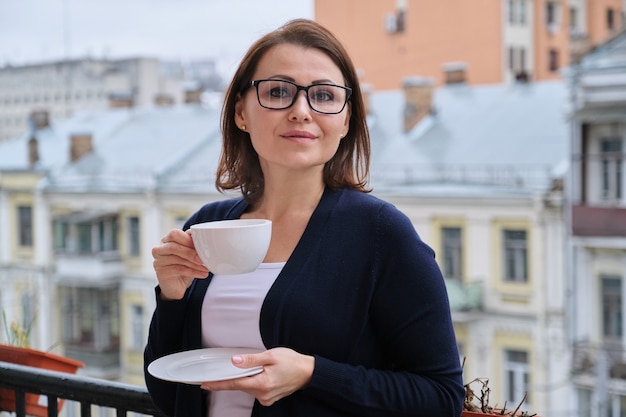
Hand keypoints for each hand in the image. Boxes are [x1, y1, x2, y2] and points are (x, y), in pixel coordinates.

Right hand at [152, 229, 208, 299]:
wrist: (177, 285)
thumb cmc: (184, 265)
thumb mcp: (190, 253)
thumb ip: (193, 244)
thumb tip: (203, 236)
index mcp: (167, 240)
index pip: (174, 234)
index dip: (188, 239)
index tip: (201, 245)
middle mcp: (160, 248)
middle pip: (173, 246)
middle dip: (190, 252)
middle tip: (202, 259)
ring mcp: (158, 260)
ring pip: (177, 259)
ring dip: (194, 264)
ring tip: (206, 268)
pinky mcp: (161, 272)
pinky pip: (178, 270)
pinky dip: (193, 272)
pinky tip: (202, 274)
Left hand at [200, 347, 314, 405]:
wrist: (308, 372)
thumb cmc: (292, 362)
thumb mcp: (271, 355)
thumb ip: (251, 359)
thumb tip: (234, 362)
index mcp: (262, 383)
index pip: (234, 384)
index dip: (218, 384)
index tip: (205, 384)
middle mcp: (263, 394)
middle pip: (241, 385)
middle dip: (237, 375)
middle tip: (241, 364)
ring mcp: (266, 398)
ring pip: (248, 387)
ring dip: (247, 378)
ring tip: (261, 367)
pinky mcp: (269, 398)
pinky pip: (255, 390)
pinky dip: (254, 382)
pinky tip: (263, 374)